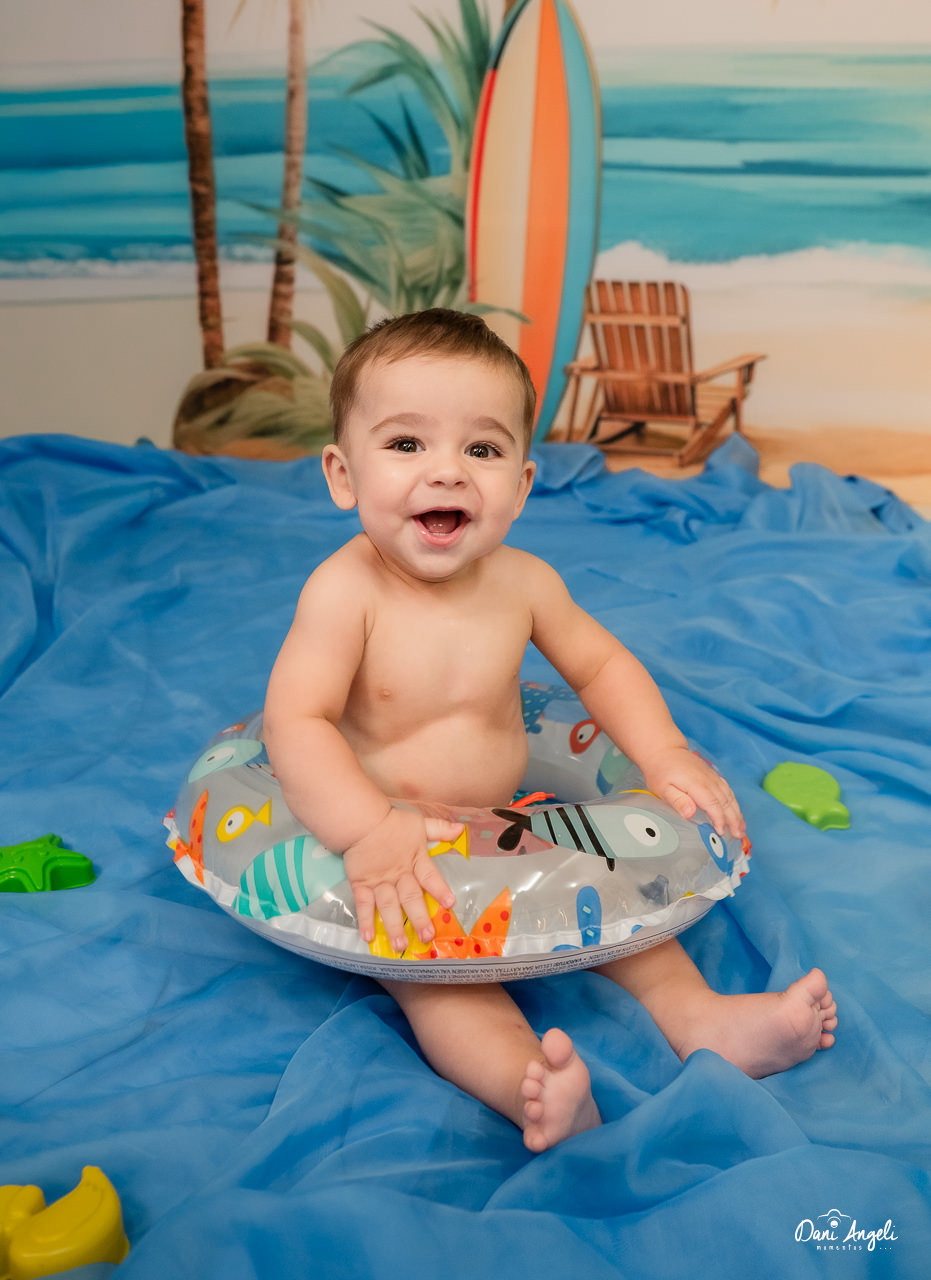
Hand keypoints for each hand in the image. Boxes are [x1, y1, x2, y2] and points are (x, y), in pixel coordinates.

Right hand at [342, 806, 461, 952]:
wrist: (361, 821)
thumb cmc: (391, 822)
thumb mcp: (418, 823)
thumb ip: (439, 829)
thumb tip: (461, 829)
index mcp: (415, 860)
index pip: (430, 877)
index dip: (440, 890)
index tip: (450, 904)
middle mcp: (399, 875)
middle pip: (410, 898)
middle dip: (419, 918)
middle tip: (427, 937)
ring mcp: (379, 882)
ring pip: (388, 906)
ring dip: (394, 926)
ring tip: (400, 945)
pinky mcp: (362, 884)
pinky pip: (364, 904)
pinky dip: (365, 920)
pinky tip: (368, 937)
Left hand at [641, 746, 744, 840]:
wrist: (665, 750)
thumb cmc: (661, 771)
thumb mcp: (662, 788)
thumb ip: (678, 801)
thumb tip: (690, 814)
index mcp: (697, 785)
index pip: (713, 805)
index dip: (719, 820)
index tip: (721, 833)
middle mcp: (708, 780)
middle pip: (726, 802)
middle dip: (734, 820)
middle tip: (738, 836)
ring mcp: (712, 777)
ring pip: (729, 796)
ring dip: (737, 813)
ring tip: (741, 829)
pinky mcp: (713, 776)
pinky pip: (727, 790)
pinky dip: (734, 803)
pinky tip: (736, 812)